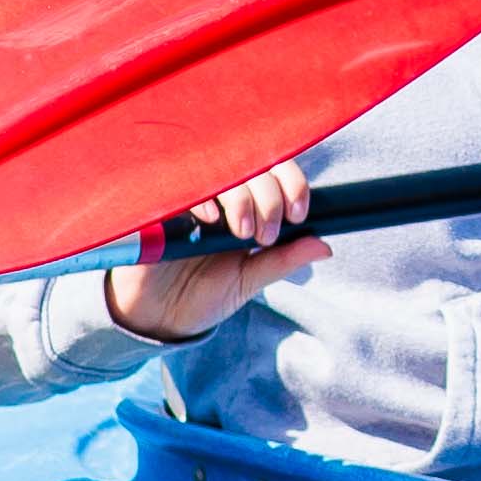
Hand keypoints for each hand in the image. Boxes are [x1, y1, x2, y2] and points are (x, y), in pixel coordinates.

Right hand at [110, 155, 321, 342]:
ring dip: (242, 197)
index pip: (276, 170)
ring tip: (241, 233)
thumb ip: (283, 260)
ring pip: (224, 170)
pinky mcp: (162, 205)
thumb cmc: (202, 296)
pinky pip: (184, 183)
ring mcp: (192, 196)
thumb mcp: (248, 280)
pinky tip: (210, 219)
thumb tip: (325, 246)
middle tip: (265, 234)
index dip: (293, 183)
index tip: (298, 214)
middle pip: (254, 163)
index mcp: (246, 204)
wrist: (155, 317)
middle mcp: (221, 194)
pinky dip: (203, 195)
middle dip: (270, 196)